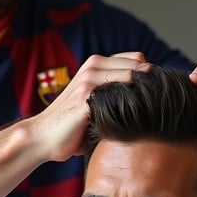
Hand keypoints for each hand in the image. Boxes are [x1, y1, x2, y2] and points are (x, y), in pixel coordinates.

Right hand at [30, 51, 148, 159]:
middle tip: (154, 105)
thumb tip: (151, 99)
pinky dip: (130, 104)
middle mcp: (93, 66)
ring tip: (147, 111)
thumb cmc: (72, 124)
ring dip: (142, 92)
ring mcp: (88, 79)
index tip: (152, 95)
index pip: (137, 58)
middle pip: (138, 64)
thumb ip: (116, 95)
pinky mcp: (84, 97)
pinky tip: (133, 119)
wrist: (43, 137)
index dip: (148, 77)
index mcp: (96, 65)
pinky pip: (118, 93)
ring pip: (131, 75)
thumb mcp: (97, 103)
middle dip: (149, 83)